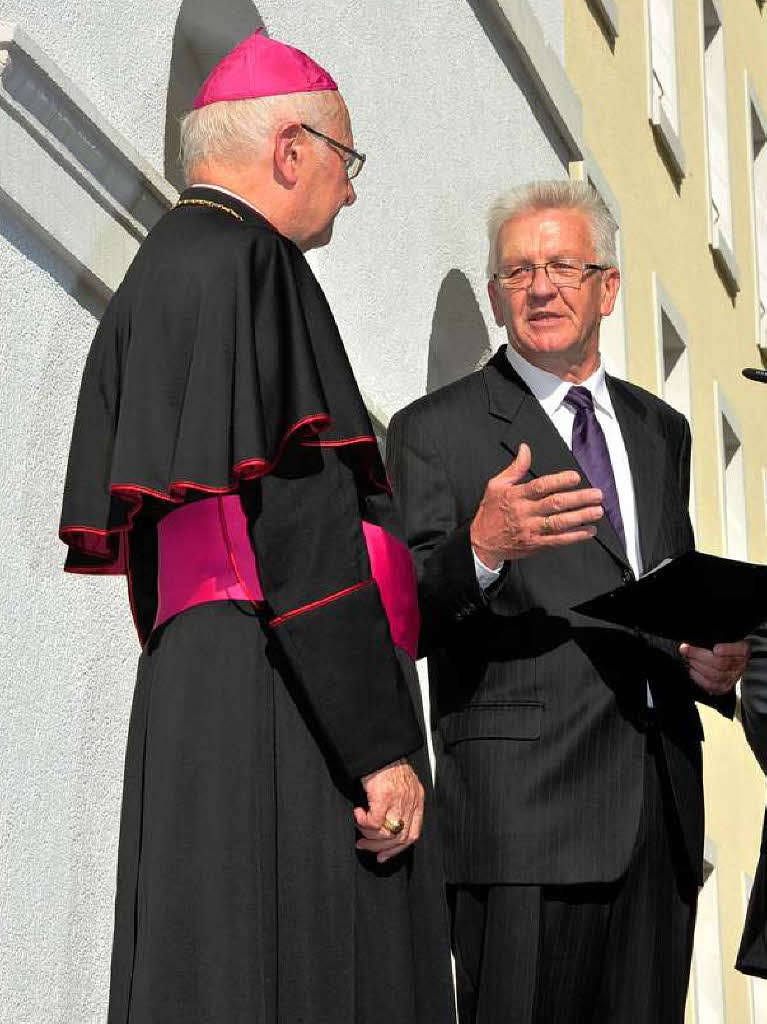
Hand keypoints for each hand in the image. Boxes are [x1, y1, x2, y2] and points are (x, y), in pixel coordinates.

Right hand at [354, 758, 423, 863]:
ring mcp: (399, 799)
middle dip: (380, 847)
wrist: (379, 747)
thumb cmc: (386, 763)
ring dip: (369, 836)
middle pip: (400, 838)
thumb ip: (400, 804)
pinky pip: (374, 822)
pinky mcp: (384, 796)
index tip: (383, 855)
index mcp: (417, 799)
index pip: (413, 834)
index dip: (397, 849)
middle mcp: (411, 801)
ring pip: (386, 833)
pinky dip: (363, 822)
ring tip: (359, 827)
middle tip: (365, 846)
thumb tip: (386, 826)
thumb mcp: (401, 785)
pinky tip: (358, 814)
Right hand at [470, 442, 603, 567]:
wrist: (481, 543)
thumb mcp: (496, 485)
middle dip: (578, 499)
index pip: (540, 486)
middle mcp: (524, 512)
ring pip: (559, 523)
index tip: (575, 477)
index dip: (559, 481)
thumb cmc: (490, 512)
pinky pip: (557, 540)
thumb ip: (515, 467)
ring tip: (597, 511)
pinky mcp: (535, 544)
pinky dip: (575, 536)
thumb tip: (525, 448)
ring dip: (581, 517)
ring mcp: (531, 530)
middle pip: (555, 504)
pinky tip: (589, 531)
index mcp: (515, 496)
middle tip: (597, 494)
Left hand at [679, 639, 749, 695]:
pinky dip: (697, 677)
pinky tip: (691, 669)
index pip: (738, 651)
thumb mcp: (725, 636)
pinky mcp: (723, 687)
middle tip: (686, 649)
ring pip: (714, 675)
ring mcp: (732, 678)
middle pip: (720, 663)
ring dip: (696, 666)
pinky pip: (709, 685)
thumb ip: (715, 635)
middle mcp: (740, 665)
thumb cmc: (724, 645)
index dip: (726, 650)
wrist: (731, 659)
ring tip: (687, 658)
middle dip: (698, 656)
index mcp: (743, 650)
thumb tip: (696, 638)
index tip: (715, 648)